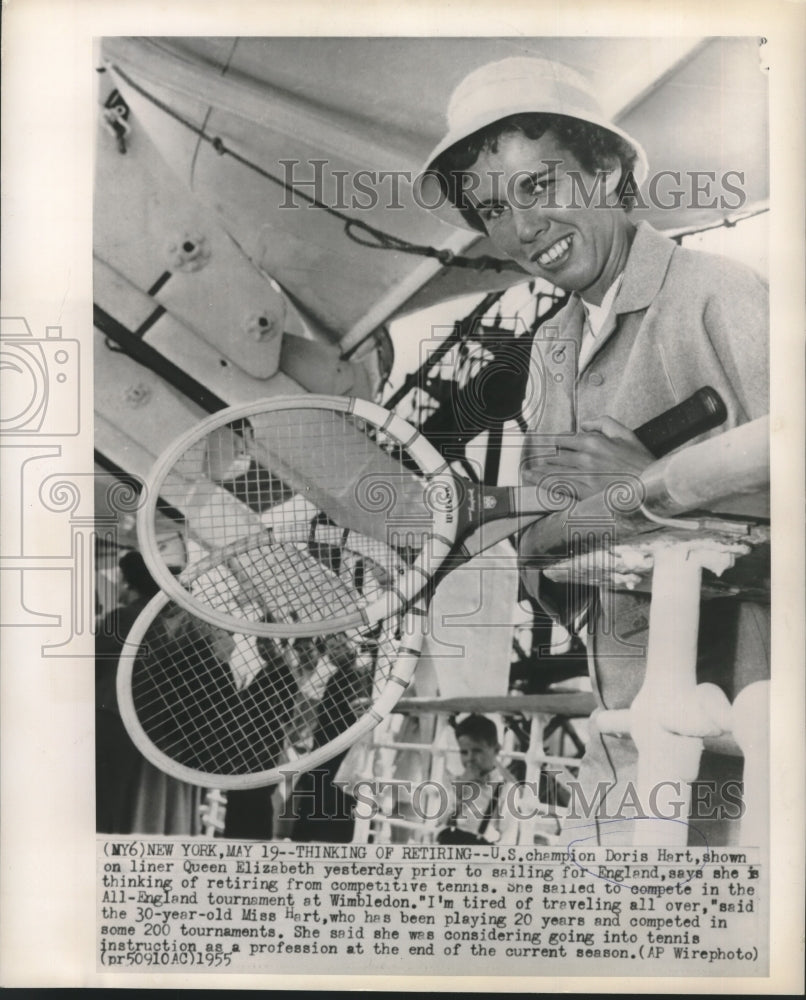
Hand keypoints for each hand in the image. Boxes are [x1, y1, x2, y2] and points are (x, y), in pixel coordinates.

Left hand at [534, 416, 655, 500]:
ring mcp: (583, 476)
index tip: (548, 445)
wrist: (651, 489)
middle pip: (556, 456)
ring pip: (553, 470)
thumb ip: (604, 423)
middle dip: (545, 458)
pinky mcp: (583, 493)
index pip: (565, 439)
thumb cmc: (641, 463)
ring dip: (538, 470)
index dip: (555, 442)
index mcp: (594, 441)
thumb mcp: (627, 434)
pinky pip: (558, 486)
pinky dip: (543, 482)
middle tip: (533, 461)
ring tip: (526, 472)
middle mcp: (585, 457)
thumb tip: (584, 423)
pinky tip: (533, 481)